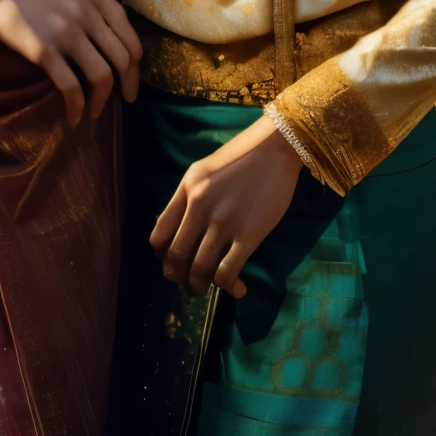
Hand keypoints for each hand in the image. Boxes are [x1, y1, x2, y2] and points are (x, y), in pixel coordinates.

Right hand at [0, 0, 142, 125]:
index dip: (136, 64)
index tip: (131, 81)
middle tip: (123, 101)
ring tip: (95, 112)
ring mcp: (66, 32)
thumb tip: (109, 40)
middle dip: (127, 85)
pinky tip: (74, 117)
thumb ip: (93, 6)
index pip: (130, 36)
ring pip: (101, 75)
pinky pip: (70, 86)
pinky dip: (77, 107)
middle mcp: (87, 13)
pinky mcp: (42, 49)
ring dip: (102, 101)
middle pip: (122, 59)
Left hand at [150, 113, 301, 298]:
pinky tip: (237, 288)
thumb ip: (190, 196)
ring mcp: (223, 221)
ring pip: (199, 268)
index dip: (162, 257)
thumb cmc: (242, 156)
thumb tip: (182, 230)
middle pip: (176, 256)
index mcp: (187, 188)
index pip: (159, 234)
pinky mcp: (248, 234)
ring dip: (199, 286)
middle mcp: (200, 205)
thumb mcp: (205, 170)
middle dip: (178, 276)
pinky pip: (227, 272)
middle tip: (188, 281)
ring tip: (206, 288)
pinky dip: (228, 287)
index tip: (172, 263)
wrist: (277, 147)